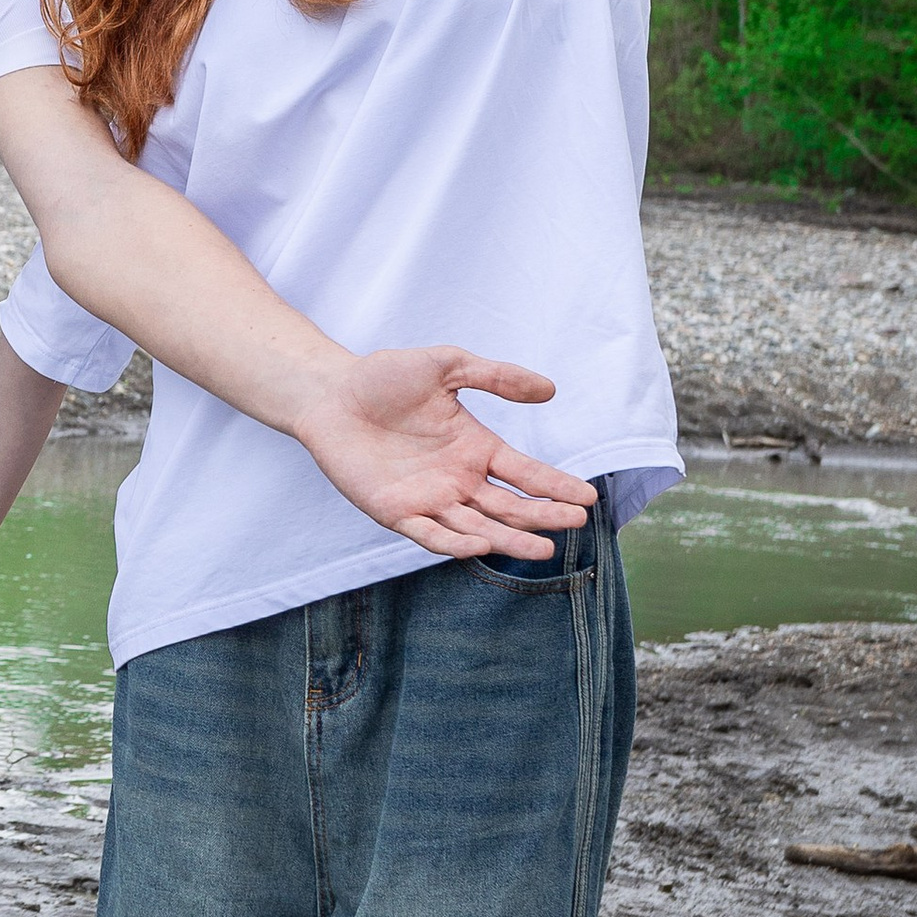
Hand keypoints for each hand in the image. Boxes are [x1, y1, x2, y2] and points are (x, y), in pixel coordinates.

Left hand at [296, 350, 596, 560]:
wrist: (329, 392)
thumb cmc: (384, 377)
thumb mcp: (446, 367)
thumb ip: (495, 376)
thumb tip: (549, 388)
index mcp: (474, 448)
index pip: (525, 473)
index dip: (555, 486)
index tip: (588, 497)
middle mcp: (457, 479)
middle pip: (509, 506)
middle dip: (543, 516)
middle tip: (577, 523)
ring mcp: (428, 498)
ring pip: (478, 526)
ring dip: (510, 539)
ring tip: (544, 550)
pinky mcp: (395, 512)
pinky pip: (430, 533)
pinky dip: (455, 542)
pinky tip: (482, 543)